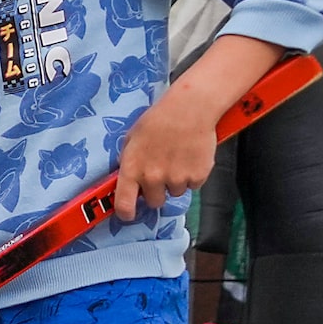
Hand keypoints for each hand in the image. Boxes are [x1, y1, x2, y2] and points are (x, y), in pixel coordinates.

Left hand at [116, 34, 282, 222]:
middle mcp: (153, 178)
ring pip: (175, 192)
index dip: (126, 213)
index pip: (124, 205)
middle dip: (156, 191)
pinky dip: (192, 175)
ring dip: (176, 181)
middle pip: (154, 202)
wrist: (189, 109)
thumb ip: (129, 163)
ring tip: (177, 157)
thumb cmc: (158, 120)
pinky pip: (193, 185)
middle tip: (160, 171)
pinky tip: (190, 156)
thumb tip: (126, 180)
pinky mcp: (198, 176)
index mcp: (132, 169)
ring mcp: (177, 179)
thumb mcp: (132, 140)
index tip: (128, 214)